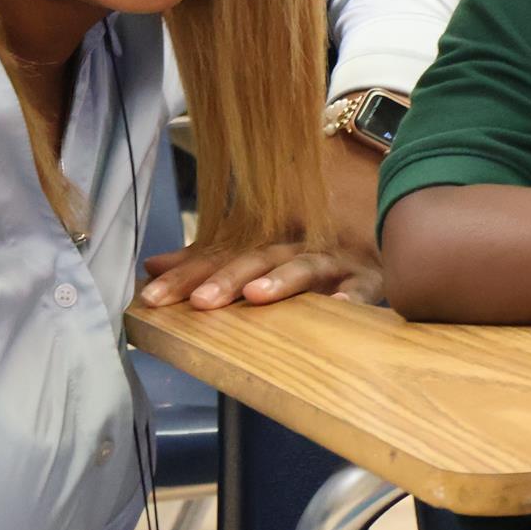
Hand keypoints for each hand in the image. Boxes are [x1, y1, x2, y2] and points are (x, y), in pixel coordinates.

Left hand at [137, 241, 382, 308]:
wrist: (379, 223)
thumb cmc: (309, 252)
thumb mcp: (256, 252)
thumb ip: (206, 260)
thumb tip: (151, 265)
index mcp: (264, 244)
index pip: (219, 258)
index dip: (185, 275)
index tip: (152, 298)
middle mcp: (294, 248)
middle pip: (257, 259)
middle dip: (227, 279)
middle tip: (200, 302)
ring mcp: (332, 261)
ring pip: (305, 266)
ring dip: (282, 280)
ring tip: (258, 296)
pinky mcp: (368, 277)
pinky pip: (361, 288)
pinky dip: (350, 296)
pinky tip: (337, 305)